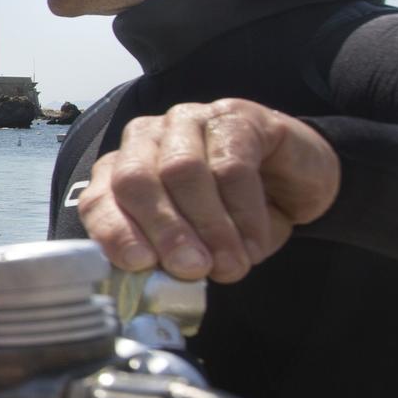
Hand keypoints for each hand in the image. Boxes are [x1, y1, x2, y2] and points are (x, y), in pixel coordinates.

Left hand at [78, 98, 340, 283]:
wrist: (299, 183)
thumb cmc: (235, 217)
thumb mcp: (197, 246)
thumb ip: (171, 258)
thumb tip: (164, 281)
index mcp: (120, 173)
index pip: (98, 200)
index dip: (115, 233)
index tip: (139, 264)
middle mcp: (145, 140)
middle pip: (136, 181)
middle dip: (163, 230)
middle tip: (190, 269)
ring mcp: (187, 122)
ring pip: (182, 171)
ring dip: (208, 227)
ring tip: (229, 265)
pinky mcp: (233, 116)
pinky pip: (232, 165)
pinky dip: (243, 213)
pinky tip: (253, 243)